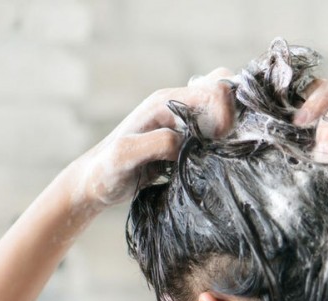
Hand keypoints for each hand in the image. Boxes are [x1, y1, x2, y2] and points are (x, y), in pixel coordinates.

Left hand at [57, 68, 236, 210]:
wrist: (93, 185)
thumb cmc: (105, 171)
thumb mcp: (124, 156)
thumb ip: (155, 144)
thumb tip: (183, 142)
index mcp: (164, 103)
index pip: (212, 88)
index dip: (225, 109)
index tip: (220, 137)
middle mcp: (175, 107)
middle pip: (221, 89)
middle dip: (234, 112)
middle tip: (225, 142)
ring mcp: (181, 124)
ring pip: (220, 111)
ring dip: (229, 130)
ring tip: (221, 154)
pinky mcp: (183, 142)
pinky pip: (212, 134)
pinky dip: (221, 145)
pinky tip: (214, 163)